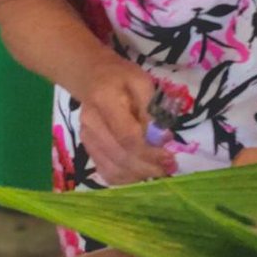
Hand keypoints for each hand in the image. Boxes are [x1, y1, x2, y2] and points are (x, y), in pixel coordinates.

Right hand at [79, 59, 174, 185]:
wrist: (92, 78)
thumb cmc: (121, 78)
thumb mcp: (142, 82)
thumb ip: (151, 108)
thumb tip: (161, 136)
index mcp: (104, 101)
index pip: (127, 136)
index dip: (150, 151)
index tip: (169, 155)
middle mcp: (91, 124)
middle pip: (120, 156)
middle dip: (148, 166)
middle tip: (169, 168)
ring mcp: (86, 139)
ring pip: (112, 169)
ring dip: (138, 175)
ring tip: (159, 172)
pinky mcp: (88, 148)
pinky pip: (105, 171)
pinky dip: (125, 178)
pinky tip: (141, 173)